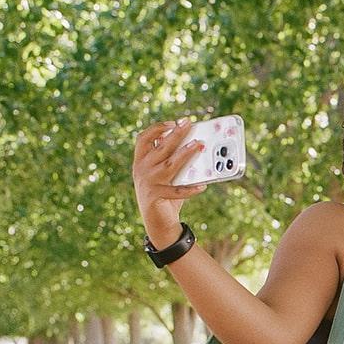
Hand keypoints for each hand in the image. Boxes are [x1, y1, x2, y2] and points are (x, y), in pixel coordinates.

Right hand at [133, 119, 209, 245]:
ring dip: (185, 154)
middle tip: (189, 124)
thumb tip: (195, 143)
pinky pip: (176, 191)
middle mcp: (141, 169)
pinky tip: (202, 186)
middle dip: (176, 134)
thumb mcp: (166, 174)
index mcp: (140, 161)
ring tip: (199, 145)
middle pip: (160, 147)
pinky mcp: (155, 197)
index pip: (143, 138)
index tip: (173, 122)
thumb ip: (173, 159)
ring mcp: (147, 183)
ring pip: (169, 165)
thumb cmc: (165, 192)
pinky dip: (190, 189)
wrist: (157, 221)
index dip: (156, 128)